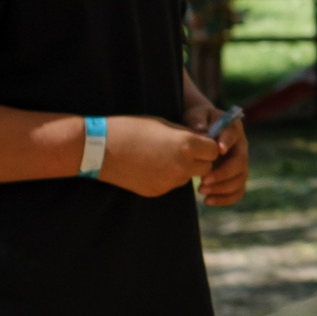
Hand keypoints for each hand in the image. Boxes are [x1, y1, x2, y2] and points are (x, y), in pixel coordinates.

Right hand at [97, 115, 220, 197]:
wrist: (101, 149)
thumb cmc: (132, 129)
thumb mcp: (164, 124)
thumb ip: (186, 135)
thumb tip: (201, 141)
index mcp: (186, 145)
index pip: (215, 150)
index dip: (209, 145)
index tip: (201, 141)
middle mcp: (182, 166)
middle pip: (206, 167)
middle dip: (201, 159)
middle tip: (187, 150)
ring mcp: (169, 182)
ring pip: (189, 177)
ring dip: (184, 168)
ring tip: (164, 156)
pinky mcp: (157, 191)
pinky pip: (171, 184)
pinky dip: (168, 176)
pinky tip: (151, 165)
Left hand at [188, 105, 247, 205]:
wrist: (201, 130)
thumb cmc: (198, 120)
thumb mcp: (196, 114)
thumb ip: (197, 119)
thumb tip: (200, 129)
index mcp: (233, 129)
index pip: (234, 136)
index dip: (228, 142)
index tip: (218, 150)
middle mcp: (241, 147)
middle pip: (240, 163)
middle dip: (223, 173)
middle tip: (203, 180)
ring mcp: (240, 164)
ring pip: (240, 180)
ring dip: (222, 188)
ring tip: (201, 190)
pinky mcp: (235, 178)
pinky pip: (237, 192)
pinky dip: (225, 199)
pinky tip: (208, 200)